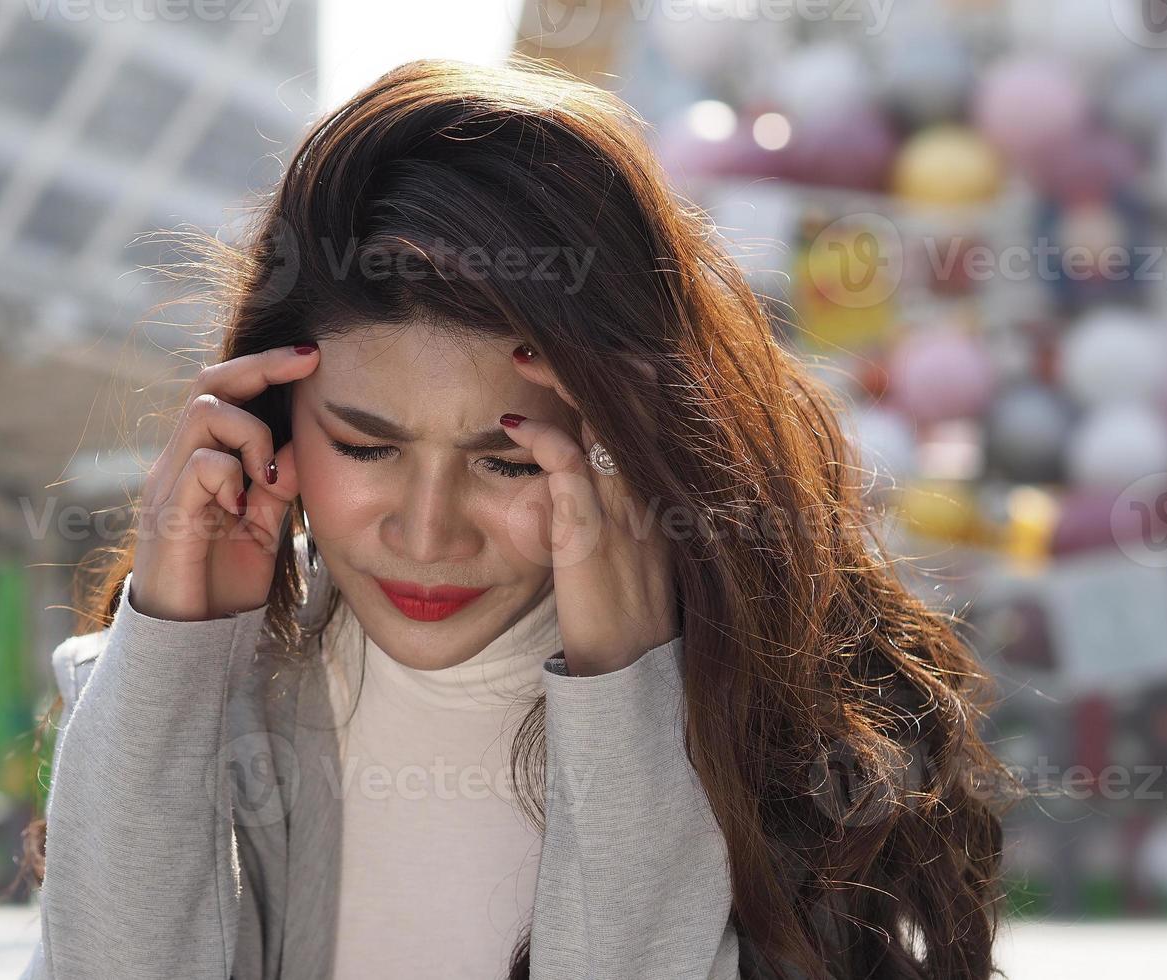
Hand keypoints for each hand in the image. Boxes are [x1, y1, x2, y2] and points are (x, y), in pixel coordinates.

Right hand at [128, 344, 316, 621]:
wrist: (187, 641)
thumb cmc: (222, 585)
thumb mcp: (262, 529)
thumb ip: (277, 487)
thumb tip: (302, 443)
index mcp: (200, 461)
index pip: (224, 390)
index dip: (266, 365)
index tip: (313, 356)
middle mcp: (176, 462)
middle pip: (209, 382)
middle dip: (262, 365)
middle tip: (308, 363)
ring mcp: (167, 484)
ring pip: (205, 413)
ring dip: (251, 433)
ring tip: (270, 477)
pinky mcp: (167, 513)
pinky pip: (202, 464)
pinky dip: (234, 476)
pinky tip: (244, 509)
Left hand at [499, 351, 676, 674]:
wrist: (633, 666)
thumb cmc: (624, 601)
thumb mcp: (630, 537)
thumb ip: (613, 492)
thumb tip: (583, 455)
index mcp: (657, 484)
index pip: (650, 403)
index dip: (619, 365)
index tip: (577, 344)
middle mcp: (646, 487)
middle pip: (632, 397)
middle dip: (588, 357)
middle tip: (538, 336)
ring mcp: (620, 509)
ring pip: (602, 420)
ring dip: (558, 380)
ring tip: (520, 355)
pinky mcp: (588, 535)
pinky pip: (566, 470)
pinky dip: (539, 437)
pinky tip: (509, 422)